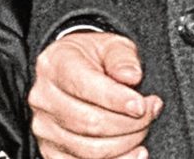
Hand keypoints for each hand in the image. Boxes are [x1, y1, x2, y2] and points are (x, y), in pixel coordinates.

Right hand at [29, 31, 162, 158]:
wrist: (73, 70)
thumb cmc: (93, 58)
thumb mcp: (111, 46)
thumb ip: (122, 58)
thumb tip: (131, 75)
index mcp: (55, 65)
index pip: (84, 87)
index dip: (117, 100)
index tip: (142, 104)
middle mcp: (44, 98)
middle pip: (90, 123)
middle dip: (129, 123)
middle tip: (150, 113)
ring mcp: (45, 128)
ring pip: (90, 150)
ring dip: (126, 144)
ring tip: (143, 129)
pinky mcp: (52, 151)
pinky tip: (133, 152)